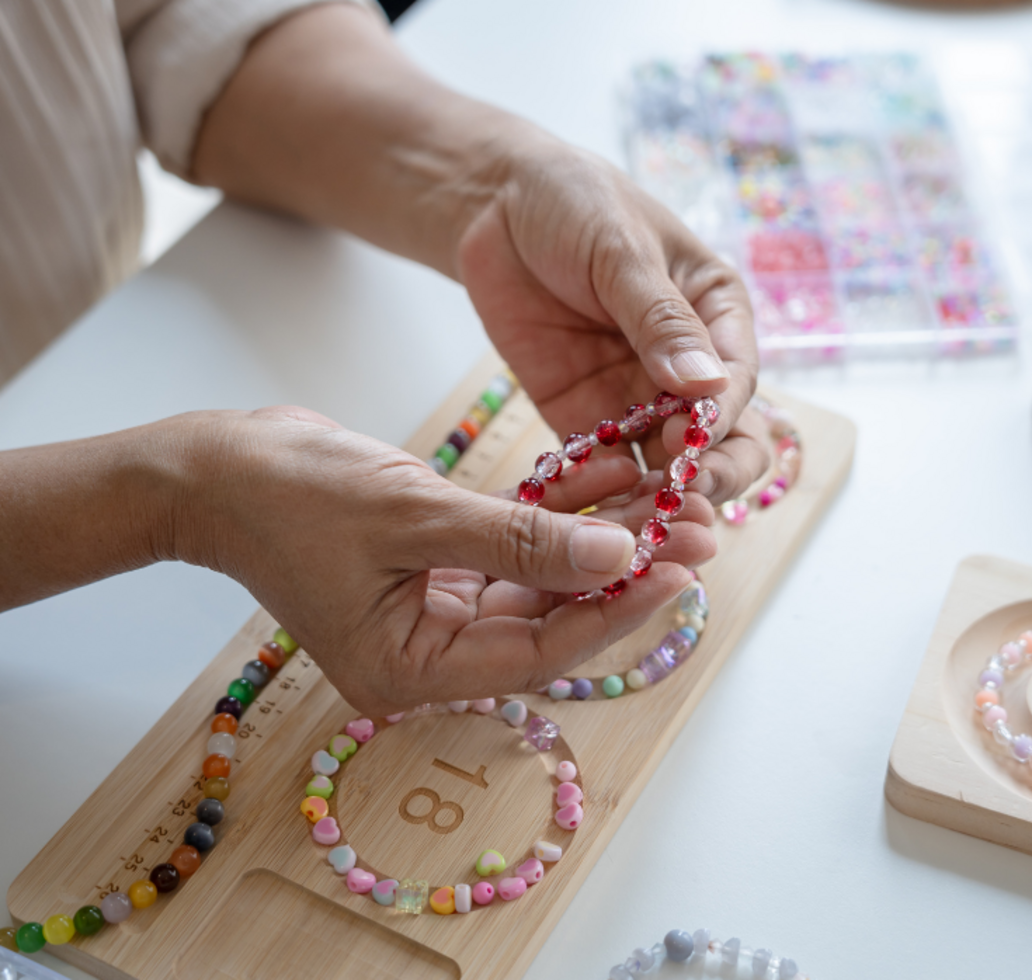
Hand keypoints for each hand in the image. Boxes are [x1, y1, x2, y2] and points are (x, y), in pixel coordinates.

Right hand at [171, 407, 716, 713]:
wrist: (215, 468)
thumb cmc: (291, 497)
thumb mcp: (414, 516)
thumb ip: (519, 541)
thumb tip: (618, 559)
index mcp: (414, 669)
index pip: (540, 650)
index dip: (616, 611)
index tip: (681, 569)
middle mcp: (432, 650)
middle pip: (552, 615)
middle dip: (625, 567)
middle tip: (697, 524)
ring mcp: (436, 607)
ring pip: (543, 577)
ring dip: (601, 533)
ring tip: (671, 493)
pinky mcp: (440, 563)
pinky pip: (516, 543)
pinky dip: (557, 510)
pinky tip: (611, 472)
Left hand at [457, 138, 769, 503]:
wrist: (493, 203)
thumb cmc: (574, 202)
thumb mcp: (621, 250)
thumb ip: (661, 320)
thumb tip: (709, 388)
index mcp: (717, 315)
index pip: (737, 381)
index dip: (722, 418)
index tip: (696, 441)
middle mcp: (686, 366)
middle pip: (720, 439)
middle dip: (708, 472)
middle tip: (676, 494)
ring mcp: (637, 396)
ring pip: (665, 464)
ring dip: (657, 496)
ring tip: (639, 524)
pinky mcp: (586, 416)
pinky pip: (604, 468)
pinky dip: (602, 494)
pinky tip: (589, 514)